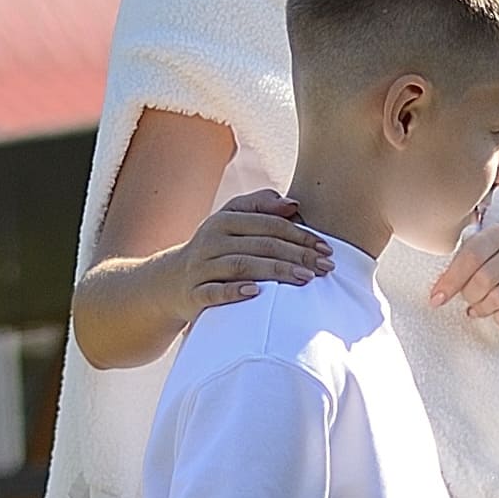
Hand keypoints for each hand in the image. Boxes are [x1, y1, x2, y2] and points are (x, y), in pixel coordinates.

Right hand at [174, 194, 330, 311]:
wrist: (172, 281)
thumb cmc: (215, 248)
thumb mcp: (231, 221)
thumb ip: (261, 206)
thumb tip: (293, 204)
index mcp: (224, 220)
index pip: (270, 224)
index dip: (301, 236)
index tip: (327, 249)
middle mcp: (212, 240)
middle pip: (261, 245)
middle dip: (297, 255)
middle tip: (326, 267)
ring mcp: (201, 266)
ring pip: (241, 265)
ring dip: (276, 272)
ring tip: (305, 279)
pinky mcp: (194, 293)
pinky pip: (214, 291)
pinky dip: (234, 291)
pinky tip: (256, 293)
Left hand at [420, 205, 498, 334]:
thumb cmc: (478, 276)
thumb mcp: (465, 263)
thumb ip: (452, 267)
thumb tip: (436, 294)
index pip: (472, 255)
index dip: (451, 280)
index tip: (437, 298)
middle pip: (485, 279)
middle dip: (469, 296)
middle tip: (466, 302)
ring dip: (484, 309)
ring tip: (479, 309)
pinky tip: (497, 316)